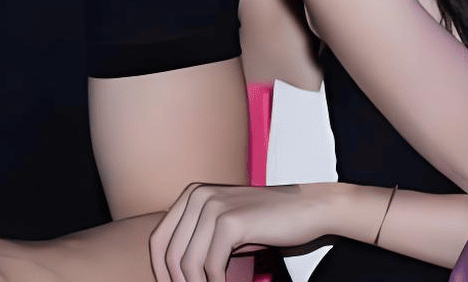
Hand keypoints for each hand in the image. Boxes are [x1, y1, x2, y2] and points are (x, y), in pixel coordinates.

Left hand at [150, 183, 326, 281]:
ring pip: (188, 262)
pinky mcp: (231, 221)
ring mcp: (213, 206)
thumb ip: (199, 239)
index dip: (160, 270)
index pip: (159, 239)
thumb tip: (173, 272)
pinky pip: (211, 266)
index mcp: (192, 194)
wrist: (308, 209)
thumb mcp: (226, 226)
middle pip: (169, 252)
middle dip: (178, 281)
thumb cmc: (269, 223)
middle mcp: (197, 195)